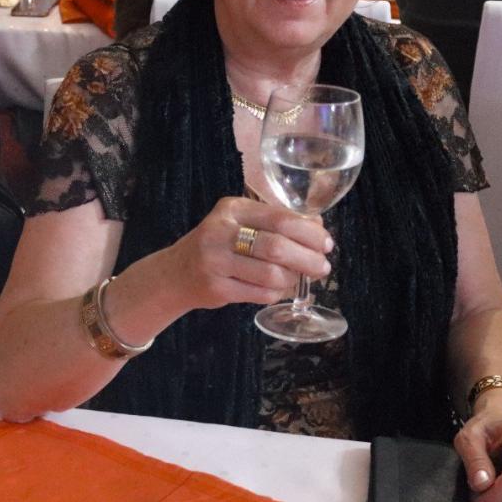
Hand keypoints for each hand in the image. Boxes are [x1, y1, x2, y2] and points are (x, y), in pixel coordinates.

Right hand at [158, 196, 332, 313]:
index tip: (326, 243)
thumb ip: (275, 222)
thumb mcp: (240, 223)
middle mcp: (220, 231)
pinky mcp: (216, 287)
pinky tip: (277, 289)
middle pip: (276, 246)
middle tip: (322, 267)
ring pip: (270, 273)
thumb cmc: (218, 245)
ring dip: (291, 279)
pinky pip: (259, 293)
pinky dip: (275, 293)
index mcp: (232, 208)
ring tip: (297, 279)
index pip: (280, 218)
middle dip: (307, 258)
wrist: (176, 273)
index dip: (309, 233)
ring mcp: (216, 261)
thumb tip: (317, 226)